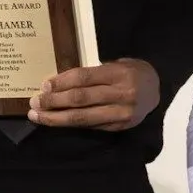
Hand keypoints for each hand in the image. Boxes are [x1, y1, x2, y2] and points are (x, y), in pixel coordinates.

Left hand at [29, 59, 159, 130]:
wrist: (157, 88)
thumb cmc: (130, 72)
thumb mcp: (115, 65)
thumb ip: (92, 75)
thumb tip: (56, 85)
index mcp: (119, 74)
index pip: (84, 78)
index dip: (61, 82)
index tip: (43, 86)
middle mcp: (122, 94)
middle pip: (80, 99)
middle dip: (53, 102)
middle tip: (34, 103)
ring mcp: (122, 114)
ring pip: (83, 118)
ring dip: (57, 118)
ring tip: (38, 116)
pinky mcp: (120, 127)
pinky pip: (91, 126)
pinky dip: (72, 124)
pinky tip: (57, 122)